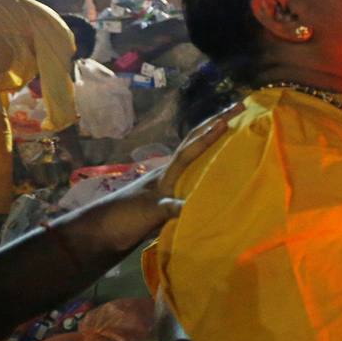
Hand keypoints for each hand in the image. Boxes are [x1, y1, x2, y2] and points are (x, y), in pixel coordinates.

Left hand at [93, 103, 241, 249]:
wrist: (102, 233)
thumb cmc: (123, 219)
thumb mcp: (149, 213)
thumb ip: (170, 208)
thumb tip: (192, 206)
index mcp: (166, 173)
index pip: (190, 150)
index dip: (208, 137)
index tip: (227, 120)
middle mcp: (170, 172)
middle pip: (194, 142)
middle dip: (215, 123)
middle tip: (239, 108)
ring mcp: (170, 183)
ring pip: (196, 154)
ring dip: (214, 138)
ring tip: (235, 126)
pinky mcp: (171, 195)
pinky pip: (197, 173)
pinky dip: (212, 162)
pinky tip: (222, 164)